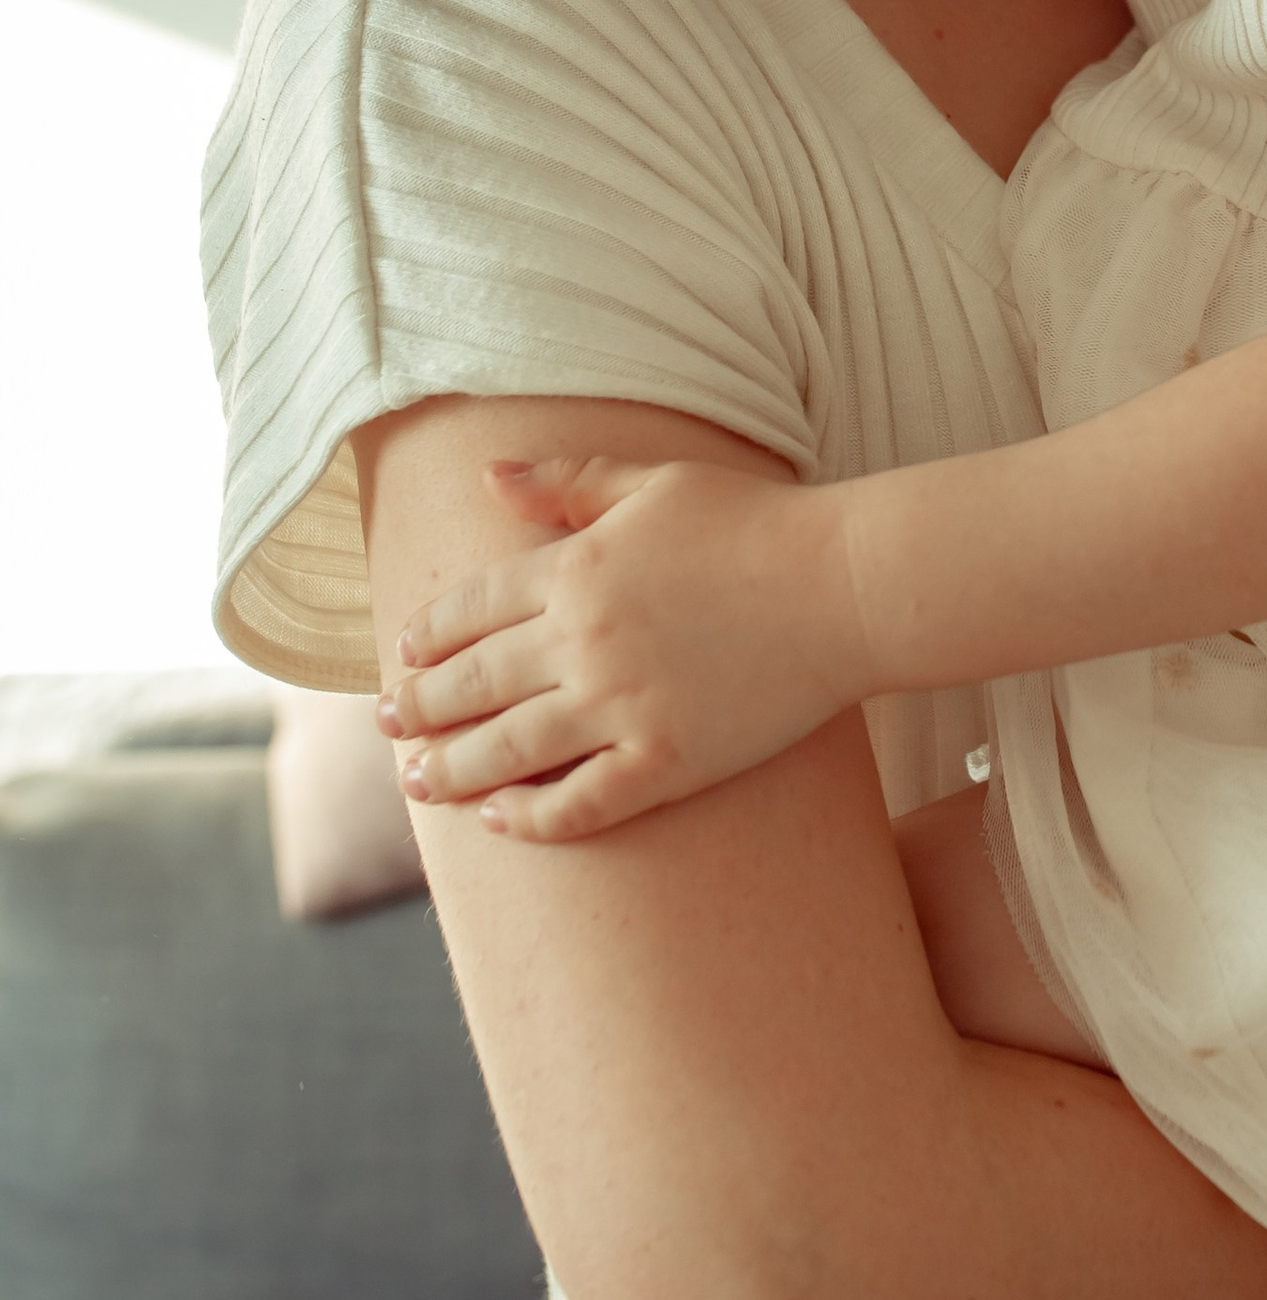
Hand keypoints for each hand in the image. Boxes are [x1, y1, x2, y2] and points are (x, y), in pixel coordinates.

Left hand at [378, 454, 857, 840]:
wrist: (845, 587)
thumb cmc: (759, 523)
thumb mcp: (656, 482)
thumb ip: (567, 480)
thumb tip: (487, 476)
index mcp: (575, 569)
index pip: (468, 609)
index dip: (426, 637)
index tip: (402, 659)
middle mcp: (583, 642)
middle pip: (470, 685)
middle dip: (418, 708)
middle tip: (389, 725)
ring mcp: (622, 708)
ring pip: (505, 753)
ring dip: (449, 771)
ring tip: (418, 782)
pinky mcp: (667, 763)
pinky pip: (579, 805)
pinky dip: (530, 820)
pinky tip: (501, 823)